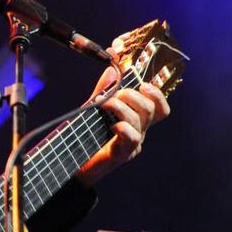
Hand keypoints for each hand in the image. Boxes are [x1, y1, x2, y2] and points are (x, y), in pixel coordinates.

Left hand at [77, 35, 170, 185]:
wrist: (72, 163)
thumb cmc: (86, 135)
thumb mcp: (95, 108)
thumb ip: (104, 90)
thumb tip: (111, 68)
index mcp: (137, 121)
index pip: (159, 107)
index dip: (156, 92)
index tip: (142, 82)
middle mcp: (139, 132)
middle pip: (150, 108)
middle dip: (132, 94)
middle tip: (114, 93)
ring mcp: (132, 144)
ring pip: (140, 120)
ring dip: (121, 106)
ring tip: (104, 104)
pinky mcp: (123, 154)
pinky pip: (132, 138)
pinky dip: (123, 127)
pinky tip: (112, 125)